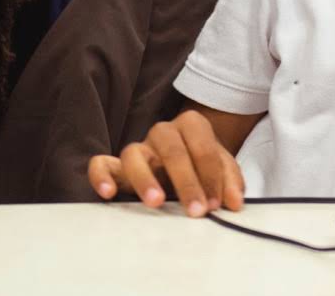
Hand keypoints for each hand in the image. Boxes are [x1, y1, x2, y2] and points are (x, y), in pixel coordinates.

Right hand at [87, 110, 244, 217]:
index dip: (211, 175)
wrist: (186, 159)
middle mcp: (162, 132)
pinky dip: (101, 175)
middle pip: (171, 149)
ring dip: (145, 178)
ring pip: (133, 152)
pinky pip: (101, 163)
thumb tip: (234, 202)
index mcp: (191, 125)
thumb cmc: (202, 164)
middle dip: (187, 181)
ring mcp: (139, 147)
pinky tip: (107, 193)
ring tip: (156, 202)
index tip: (216, 203)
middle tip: (197, 211)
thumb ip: (229, 181)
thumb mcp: (222, 167)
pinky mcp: (117, 165)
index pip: (202, 145)